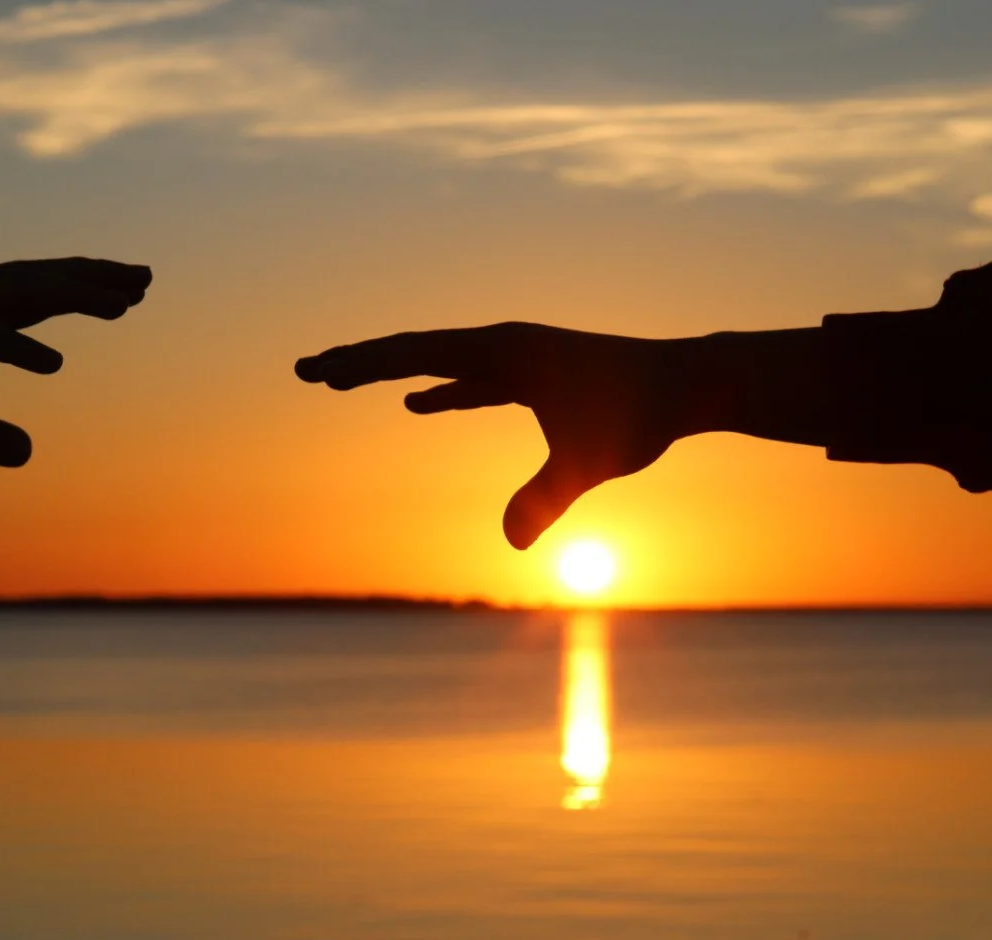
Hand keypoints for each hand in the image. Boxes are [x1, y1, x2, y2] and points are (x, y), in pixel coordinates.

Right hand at [0, 257, 151, 465]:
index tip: (134, 293)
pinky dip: (15, 346)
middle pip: (39, 280)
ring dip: (71, 295)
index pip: (37, 295)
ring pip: (17, 292)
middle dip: (94, 278)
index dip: (85, 291)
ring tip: (123, 305)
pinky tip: (53, 363)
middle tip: (146, 279)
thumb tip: (30, 454)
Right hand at [296, 323, 687, 549]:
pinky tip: (418, 405)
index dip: (359, 363)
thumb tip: (511, 541)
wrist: (687, 386)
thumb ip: (546, 497)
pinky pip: (472, 382)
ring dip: (390, 373)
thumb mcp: (588, 461)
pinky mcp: (533, 378)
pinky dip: (442, 391)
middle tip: (305, 369)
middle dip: (358, 362)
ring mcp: (517, 358)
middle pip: (413, 350)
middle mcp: (502, 344)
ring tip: (342, 381)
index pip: (412, 354)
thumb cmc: (639, 417)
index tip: (314, 369)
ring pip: (438, 363)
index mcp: (501, 350)